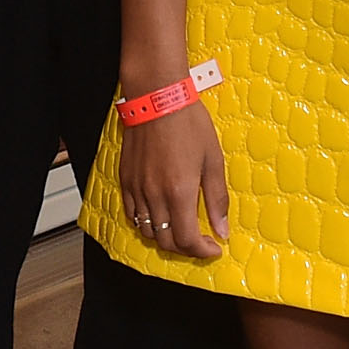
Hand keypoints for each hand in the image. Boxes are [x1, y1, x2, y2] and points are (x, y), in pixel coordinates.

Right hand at [115, 100, 228, 260]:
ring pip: (148, 231)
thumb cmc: (188, 122)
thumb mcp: (212, 160)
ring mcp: (137, 188)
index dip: (202, 251)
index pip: (187, 240)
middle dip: (186, 248)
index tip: (214, 247)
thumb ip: (217, 198)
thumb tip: (222, 228)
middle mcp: (154, 195)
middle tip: (200, 241)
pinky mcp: (125, 179)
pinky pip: (132, 214)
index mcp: (179, 192)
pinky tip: (159, 215)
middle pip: (166, 241)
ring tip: (181, 228)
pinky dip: (146, 223)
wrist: (157, 97)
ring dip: (166, 237)